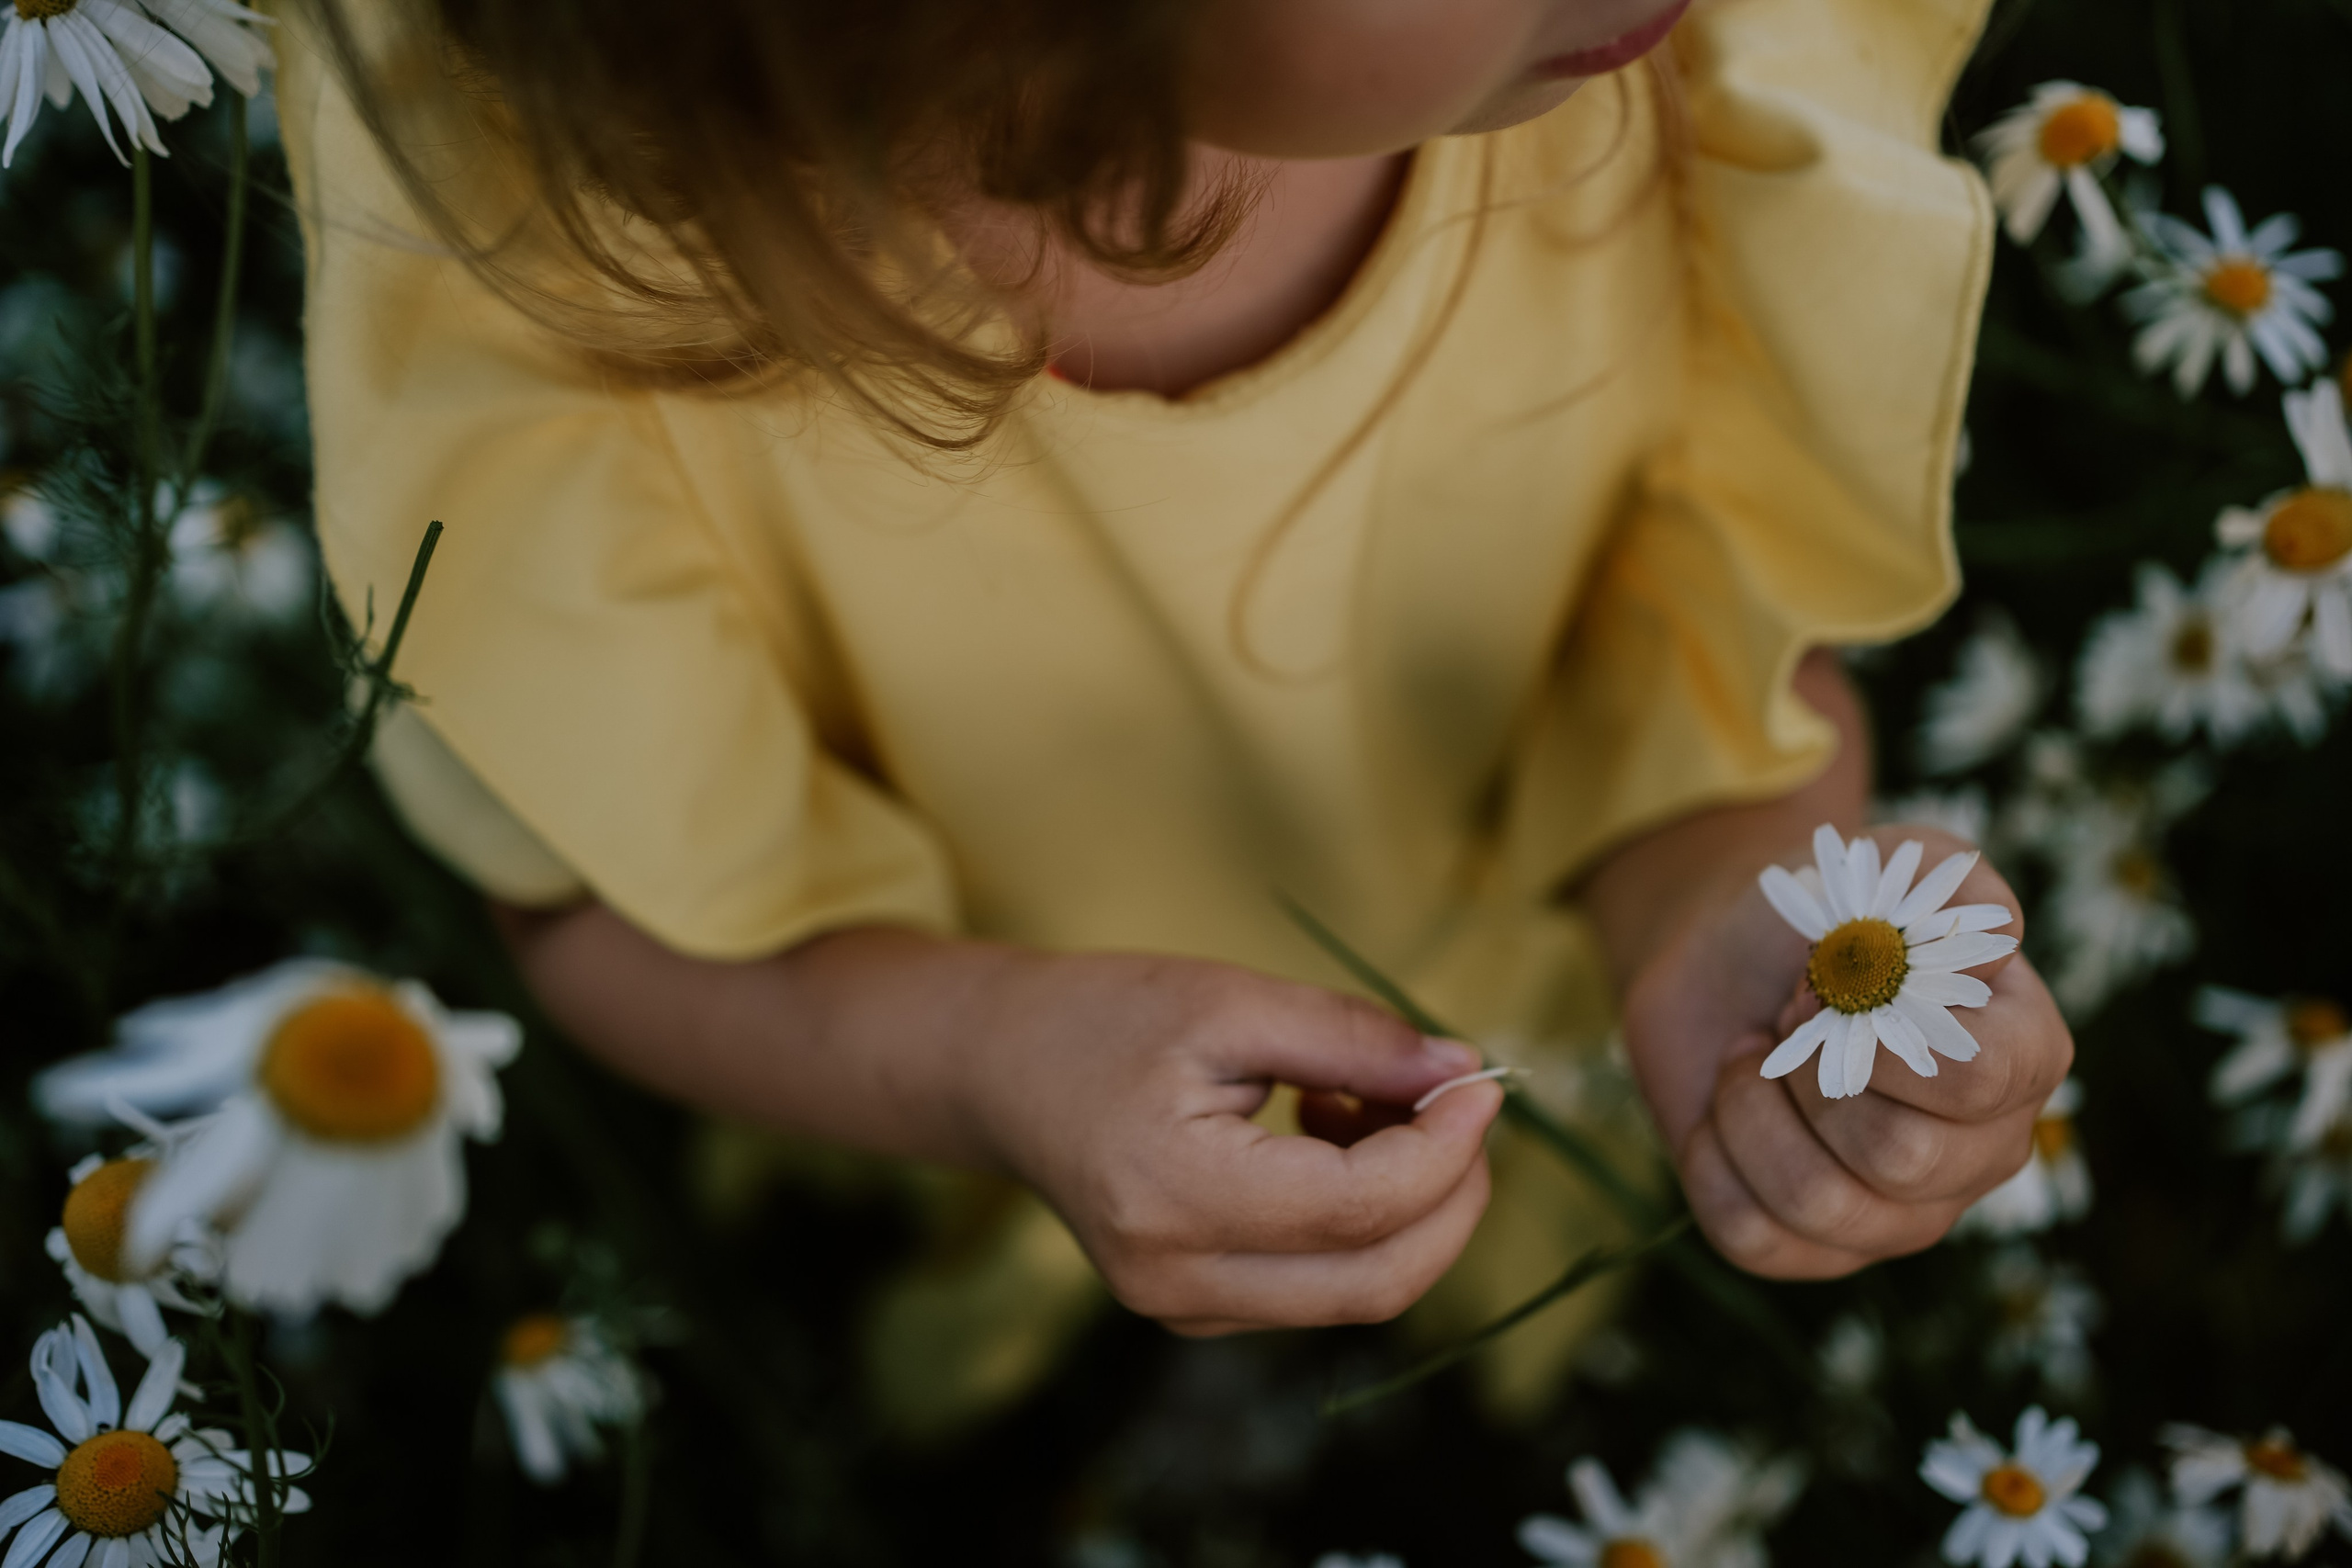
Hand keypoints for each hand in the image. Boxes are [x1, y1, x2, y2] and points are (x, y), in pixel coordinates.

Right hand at [958, 951, 1504, 1334]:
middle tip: (1460, 1100)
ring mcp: (1185, 1311)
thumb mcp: (1228, 1000)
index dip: (1447, 1148)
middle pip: (1380, 1278)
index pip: (1361, 1208)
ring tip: (1361, 1100)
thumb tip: (1461, 1069)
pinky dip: (1365, 1220)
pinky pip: (1323, 1286)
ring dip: (1411, 1203)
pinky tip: (1328, 1137)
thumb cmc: (1101, 1020)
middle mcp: (1178, 1280)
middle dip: (1454, 1192)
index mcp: (1174, 1196)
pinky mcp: (1199, 1312)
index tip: (1481, 1081)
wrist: (999, 1073)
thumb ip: (1350, 1039)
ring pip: (1362, 1290)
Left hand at [1620, 825, 2072, 1278]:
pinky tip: (1723, 1111)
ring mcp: (1902, 1214)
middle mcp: (1980, 1152)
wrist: (1727, 959)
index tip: (1832, 984)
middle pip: (1902, 1160)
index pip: (1982, 1080)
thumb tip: (1990, 949)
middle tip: (1788, 1023)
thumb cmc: (1825, 911)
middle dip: (1813, 1075)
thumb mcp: (1891, 865)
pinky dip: (1708, 1159)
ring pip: (1820, 1205)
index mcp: (2022, 1058)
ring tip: (1751, 1061)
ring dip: (1751, 1111)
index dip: (1886, 1035)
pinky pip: (1748, 1235)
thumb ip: (1953, 889)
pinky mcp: (1814, 1248)